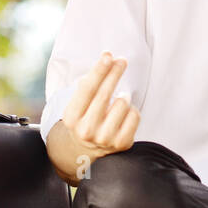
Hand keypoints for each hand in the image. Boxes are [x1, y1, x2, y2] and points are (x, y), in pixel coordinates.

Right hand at [62, 51, 140, 166]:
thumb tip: (108, 58)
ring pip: (122, 103)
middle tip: (122, 61)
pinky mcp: (122, 144)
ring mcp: (105, 139)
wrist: (87, 151)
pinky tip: (123, 115)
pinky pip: (135, 115)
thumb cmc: (85, 117)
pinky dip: (132, 110)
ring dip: (123, 97)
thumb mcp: (79, 103)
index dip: (99, 71)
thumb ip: (91, 82)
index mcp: (72, 118)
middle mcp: (86, 130)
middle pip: (105, 94)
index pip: (87, 89)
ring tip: (117, 101)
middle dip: (115, 73)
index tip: (108, 56)